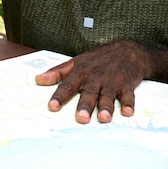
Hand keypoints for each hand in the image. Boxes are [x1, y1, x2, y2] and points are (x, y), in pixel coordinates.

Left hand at [34, 41, 150, 123]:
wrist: (128, 50)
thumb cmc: (99, 58)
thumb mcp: (77, 61)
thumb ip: (58, 72)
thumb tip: (38, 80)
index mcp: (82, 72)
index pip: (68, 85)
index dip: (59, 96)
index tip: (52, 107)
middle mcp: (96, 78)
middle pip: (89, 93)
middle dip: (85, 106)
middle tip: (81, 118)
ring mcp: (112, 81)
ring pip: (108, 96)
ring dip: (107, 107)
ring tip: (104, 118)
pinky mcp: (127, 85)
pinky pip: (128, 96)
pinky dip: (129, 104)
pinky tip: (128, 113)